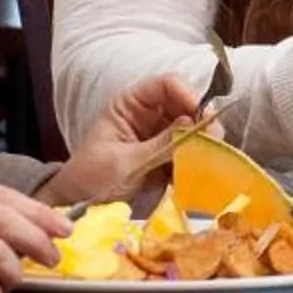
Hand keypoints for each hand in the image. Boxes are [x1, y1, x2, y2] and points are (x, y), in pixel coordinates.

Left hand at [41, 70, 202, 204]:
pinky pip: (189, 153)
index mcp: (130, 105)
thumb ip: (161, 144)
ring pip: (192, 130)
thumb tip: (194, 125)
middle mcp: (148, 116)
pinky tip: (203, 171)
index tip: (200, 115)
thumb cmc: (91, 178)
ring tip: (211, 158)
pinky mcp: (167, 160)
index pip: (165, 85)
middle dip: (202, 121)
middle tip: (214, 140)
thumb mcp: (126, 162)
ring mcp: (159, 137)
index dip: (186, 94)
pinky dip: (198, 161)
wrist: (78, 207)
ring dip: (203, 142)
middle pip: (185, 106)